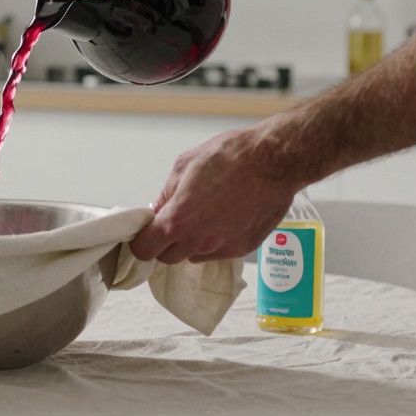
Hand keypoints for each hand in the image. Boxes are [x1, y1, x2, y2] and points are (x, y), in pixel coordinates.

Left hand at [130, 128, 301, 263]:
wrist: (273, 162)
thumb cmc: (228, 157)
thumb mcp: (183, 166)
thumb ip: (166, 194)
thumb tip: (158, 210)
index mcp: (177, 220)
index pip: (145, 250)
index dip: (142, 241)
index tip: (147, 232)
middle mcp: (198, 241)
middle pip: (168, 257)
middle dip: (166, 243)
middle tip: (176, 221)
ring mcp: (222, 248)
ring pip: (194, 256)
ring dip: (192, 242)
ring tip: (206, 215)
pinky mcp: (243, 249)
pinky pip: (219, 252)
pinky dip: (216, 241)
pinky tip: (226, 217)